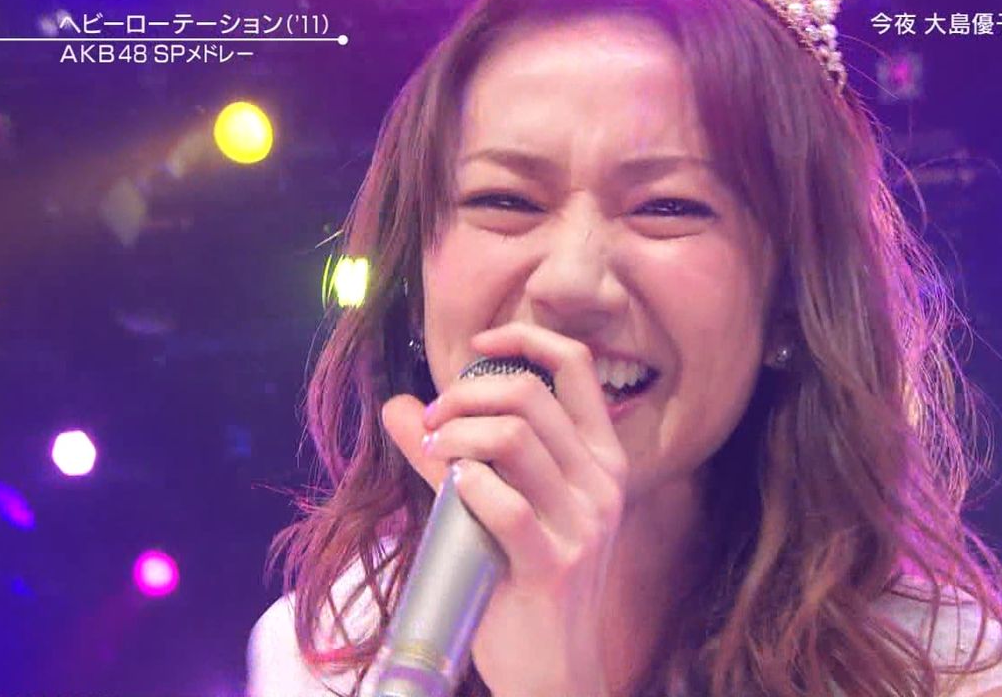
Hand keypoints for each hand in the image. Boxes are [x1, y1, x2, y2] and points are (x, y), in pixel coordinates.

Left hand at [382, 322, 629, 696]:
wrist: (553, 666)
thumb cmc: (525, 580)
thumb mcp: (505, 506)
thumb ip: (458, 454)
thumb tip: (397, 406)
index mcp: (601, 458)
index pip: (576, 366)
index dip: (524, 338)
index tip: (476, 344)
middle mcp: (603, 482)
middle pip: (531, 394)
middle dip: (465, 392)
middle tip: (430, 418)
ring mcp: (584, 524)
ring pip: (513, 438)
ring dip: (456, 433)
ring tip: (431, 450)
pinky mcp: (554, 565)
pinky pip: (502, 502)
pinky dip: (465, 483)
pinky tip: (451, 487)